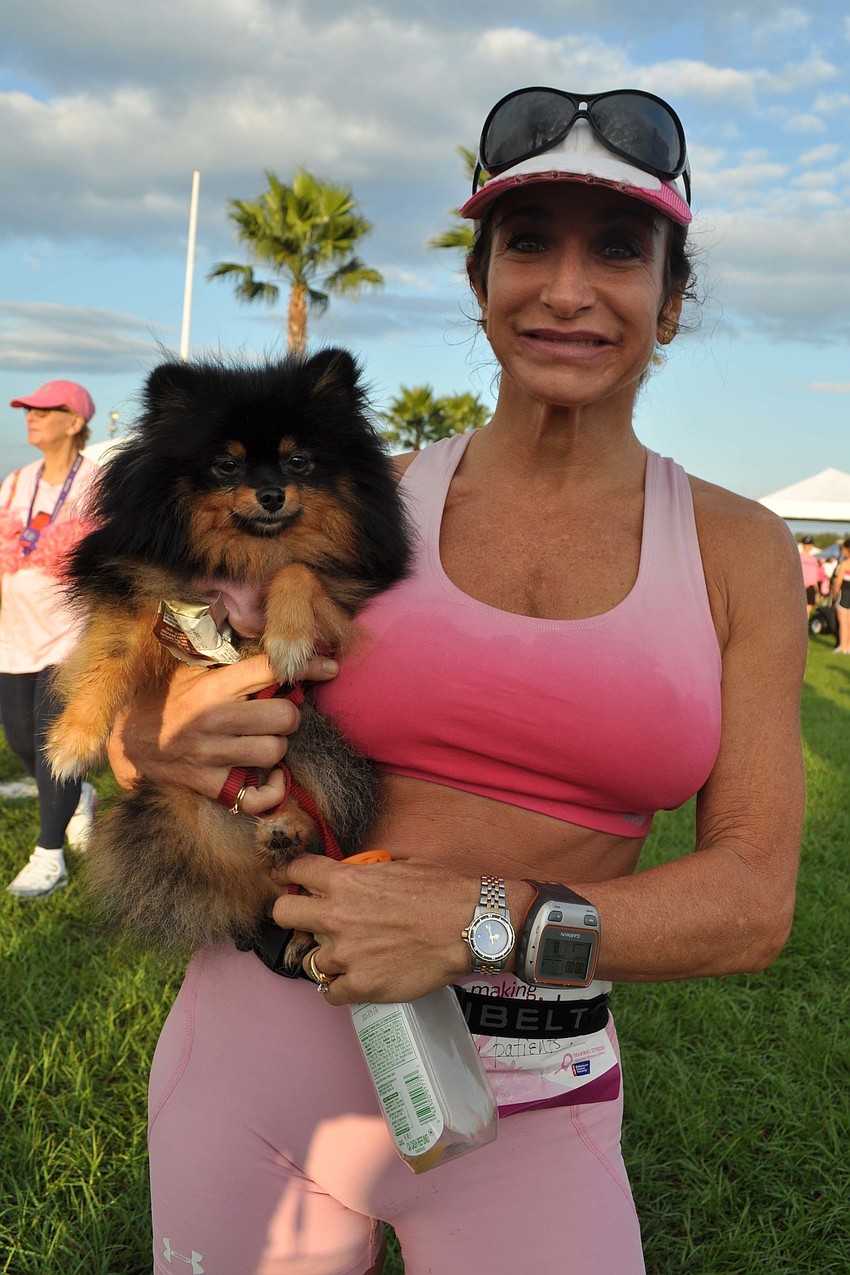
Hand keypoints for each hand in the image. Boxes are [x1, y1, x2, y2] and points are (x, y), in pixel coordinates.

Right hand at [107, 653, 338, 814]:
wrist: (128, 742)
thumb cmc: (166, 700)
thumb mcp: (191, 670)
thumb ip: (228, 660)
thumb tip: (273, 641)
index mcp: (213, 687)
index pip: (270, 670)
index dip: (306, 667)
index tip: (328, 668)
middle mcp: (214, 720)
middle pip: (285, 716)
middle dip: (288, 714)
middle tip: (277, 715)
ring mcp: (212, 756)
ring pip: (275, 753)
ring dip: (278, 748)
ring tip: (264, 741)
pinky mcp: (210, 786)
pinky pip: (259, 797)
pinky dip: (272, 790)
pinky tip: (269, 777)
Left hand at [271, 855, 476, 1004]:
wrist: (471, 926)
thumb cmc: (442, 892)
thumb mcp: (397, 865)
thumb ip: (364, 873)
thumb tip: (351, 875)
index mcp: (345, 881)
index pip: (295, 870)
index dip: (289, 874)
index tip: (288, 880)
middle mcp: (336, 916)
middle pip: (283, 914)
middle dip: (292, 914)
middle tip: (310, 921)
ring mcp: (346, 954)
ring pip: (311, 959)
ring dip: (328, 957)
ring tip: (353, 955)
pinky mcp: (362, 985)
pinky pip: (330, 993)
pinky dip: (341, 988)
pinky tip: (356, 979)